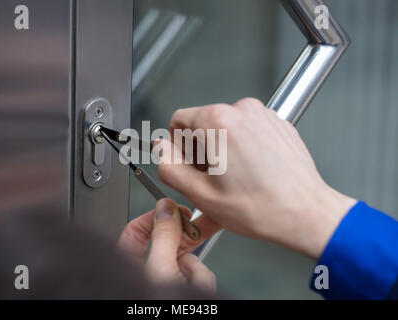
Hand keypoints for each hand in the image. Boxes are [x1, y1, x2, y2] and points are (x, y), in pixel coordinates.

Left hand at [118, 199, 215, 294]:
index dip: (153, 217)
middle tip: (197, 228)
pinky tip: (197, 289)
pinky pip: (201, 274)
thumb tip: (166, 208)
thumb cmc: (157, 306)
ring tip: (191, 283)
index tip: (172, 209)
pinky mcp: (187, 289)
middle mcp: (150, 273)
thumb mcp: (160, 269)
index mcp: (130, 267)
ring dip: (195, 270)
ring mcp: (171, 281)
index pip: (135, 231)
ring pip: (189, 259)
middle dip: (184, 245)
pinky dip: (202, 281)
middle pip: (169, 244)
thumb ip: (163, 237)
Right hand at [158, 98, 356, 258]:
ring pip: (226, 127)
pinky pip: (248, 129)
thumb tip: (161, 150)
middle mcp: (241, 110)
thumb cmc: (260, 207)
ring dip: (222, 149)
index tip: (188, 164)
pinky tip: (250, 171)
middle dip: (200, 149)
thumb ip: (170, 167)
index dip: (178, 147)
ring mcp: (263, 115)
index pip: (178, 120)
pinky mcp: (277, 123)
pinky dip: (243, 146)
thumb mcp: (200, 194)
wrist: (304, 212)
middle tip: (211, 178)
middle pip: (203, 123)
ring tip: (233, 177)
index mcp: (217, 121)